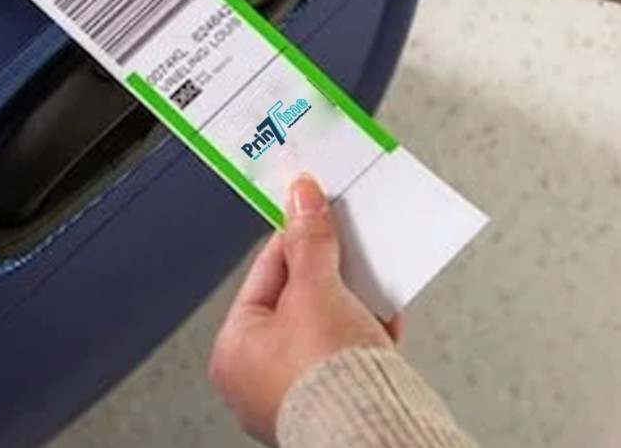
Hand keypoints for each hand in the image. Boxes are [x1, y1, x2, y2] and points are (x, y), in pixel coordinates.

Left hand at [208, 175, 401, 445]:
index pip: (266, 270)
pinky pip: (350, 347)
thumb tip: (302, 197)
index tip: (314, 208)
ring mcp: (299, 388)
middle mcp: (260, 375)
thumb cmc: (329, 385)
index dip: (295, 235)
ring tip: (370, 272)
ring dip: (353, 296)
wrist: (379, 440)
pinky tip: (384, 310)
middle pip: (299, 295)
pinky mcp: (338, 398)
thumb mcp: (316, 292)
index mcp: (236, 351)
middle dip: (330, 268)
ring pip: (328, 320)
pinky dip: (368, 326)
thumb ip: (310, 241)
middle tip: (347, 239)